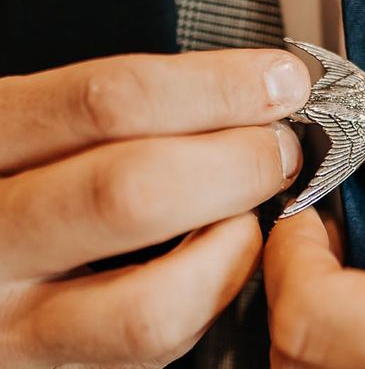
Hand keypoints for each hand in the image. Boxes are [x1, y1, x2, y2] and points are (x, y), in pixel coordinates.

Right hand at [0, 49, 309, 367]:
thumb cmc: (18, 168)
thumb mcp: (42, 117)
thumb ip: (123, 105)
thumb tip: (255, 87)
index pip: (110, 101)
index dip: (218, 86)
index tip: (280, 80)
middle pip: (136, 192)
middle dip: (240, 161)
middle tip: (280, 147)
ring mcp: (10, 315)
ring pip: (152, 302)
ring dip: (235, 242)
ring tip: (252, 208)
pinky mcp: (46, 362)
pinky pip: (152, 343)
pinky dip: (212, 290)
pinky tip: (220, 251)